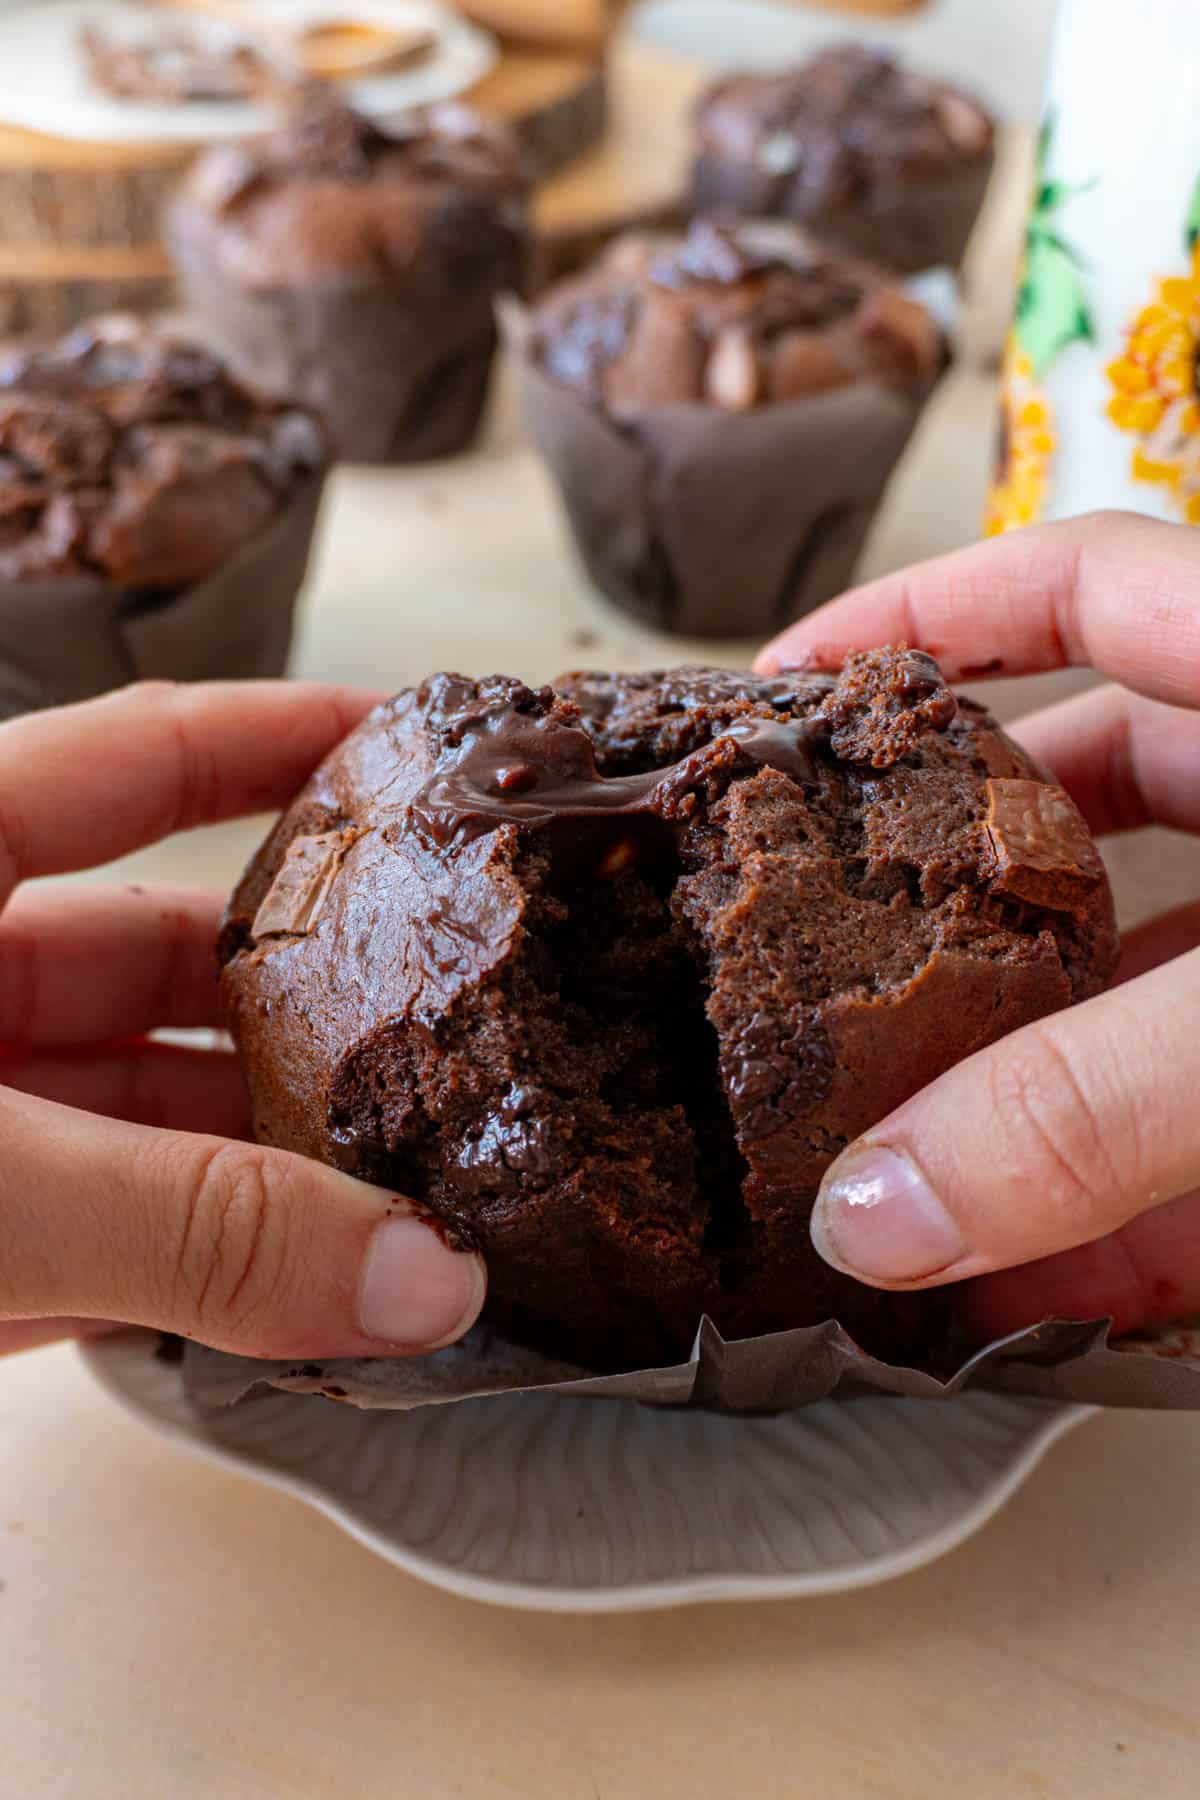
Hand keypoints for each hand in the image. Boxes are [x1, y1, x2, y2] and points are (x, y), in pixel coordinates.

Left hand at [0, 681, 485, 1359]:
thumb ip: (195, 1226)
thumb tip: (424, 1279)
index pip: (142, 758)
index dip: (282, 740)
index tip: (415, 747)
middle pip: (168, 962)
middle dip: (316, 1004)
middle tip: (464, 1027)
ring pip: (145, 1117)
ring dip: (272, 1167)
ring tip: (420, 1196)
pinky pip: (103, 1239)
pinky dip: (202, 1271)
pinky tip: (313, 1294)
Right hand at [756, 510, 1199, 1338]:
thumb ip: (1091, 1103)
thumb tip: (872, 1222)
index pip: (1080, 577)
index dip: (926, 611)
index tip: (784, 686)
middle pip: (1091, 800)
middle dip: (943, 891)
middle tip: (810, 958)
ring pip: (1151, 991)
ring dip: (1036, 1090)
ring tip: (896, 1175)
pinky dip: (1145, 1207)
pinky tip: (1058, 1297)